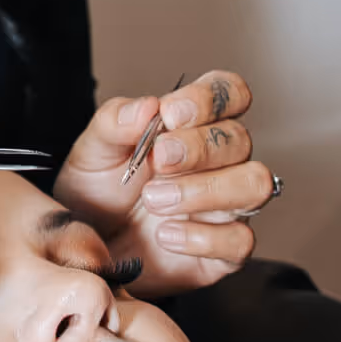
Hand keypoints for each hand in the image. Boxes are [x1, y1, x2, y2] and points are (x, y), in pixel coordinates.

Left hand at [52, 69, 275, 298]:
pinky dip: (202, 237)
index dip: (210, 98)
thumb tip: (148, 106)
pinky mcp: (224, 249)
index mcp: (191, 127)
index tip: (171, 113)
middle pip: (240, 139)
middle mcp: (217, 162)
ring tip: (156, 200)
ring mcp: (225, 205)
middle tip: (158, 160)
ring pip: (254, 184)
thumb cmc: (97, 193)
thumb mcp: (92, 152)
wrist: (86, 249)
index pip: (229, 93)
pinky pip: (240, 239)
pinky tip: (166, 235)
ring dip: (206, 190)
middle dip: (198, 148)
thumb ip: (114, 123)